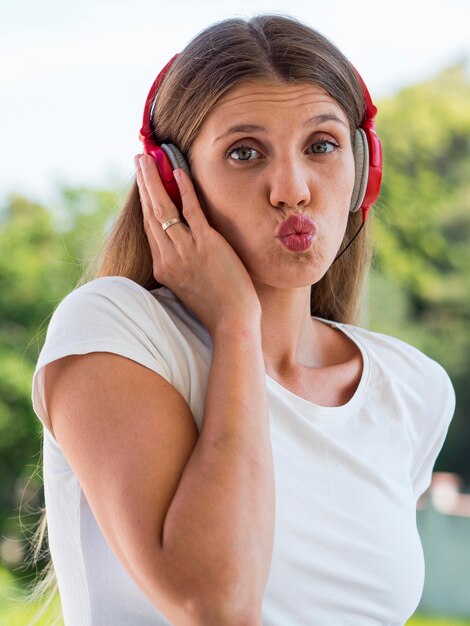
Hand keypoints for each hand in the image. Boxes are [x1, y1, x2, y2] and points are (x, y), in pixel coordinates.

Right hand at [134, 154, 260, 334]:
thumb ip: (182, 265)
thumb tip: (183, 247)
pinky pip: (191, 210)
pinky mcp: (207, 245)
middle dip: (144, 183)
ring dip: (155, 179)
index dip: (146, 202)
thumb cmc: (217, 307)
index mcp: (163, 268)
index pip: (150, 227)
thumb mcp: (190, 286)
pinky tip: (178, 171)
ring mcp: (186, 250)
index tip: (144, 183)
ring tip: (149, 157)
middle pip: (151, 212)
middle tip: (139, 159)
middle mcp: (169, 257)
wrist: (232, 322)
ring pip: (164, 208)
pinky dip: (184, 189)